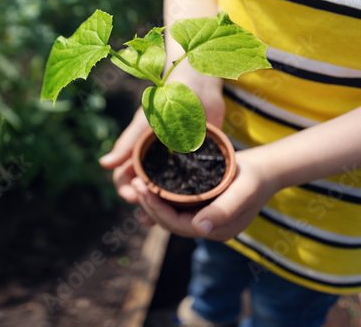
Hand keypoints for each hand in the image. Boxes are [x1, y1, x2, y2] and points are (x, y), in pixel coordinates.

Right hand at [99, 83, 224, 203]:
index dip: (125, 188)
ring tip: (167, 220)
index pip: (124, 175)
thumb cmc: (167, 98)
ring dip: (163, 206)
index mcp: (137, 149)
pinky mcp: (196, 161)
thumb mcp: (146, 122)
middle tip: (148, 214)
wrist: (200, 85)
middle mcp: (154, 158)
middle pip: (144, 187)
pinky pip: (189, 183)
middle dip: (143, 203)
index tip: (131, 196)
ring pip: (165, 189)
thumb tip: (104, 165)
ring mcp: (175, 161)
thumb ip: (128, 144)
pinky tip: (192, 208)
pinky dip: (187, 197)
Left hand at [132, 151, 278, 239]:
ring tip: (137, 181)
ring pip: (168, 214)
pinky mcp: (199, 206)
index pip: (177, 225)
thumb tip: (199, 230)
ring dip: (151, 200)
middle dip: (148, 203)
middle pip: (168, 221)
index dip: (156, 208)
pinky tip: (148, 182)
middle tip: (133, 182)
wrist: (265, 168)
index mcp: (217, 231)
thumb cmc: (255, 178)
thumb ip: (223, 211)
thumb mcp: (242, 191)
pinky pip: (174, 205)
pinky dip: (160, 195)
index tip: (141, 188)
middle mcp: (207, 228)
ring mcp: (203, 218)